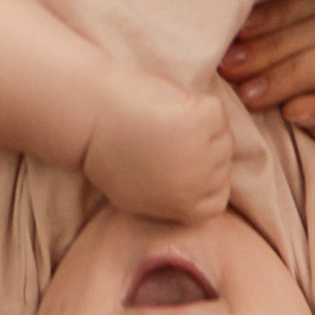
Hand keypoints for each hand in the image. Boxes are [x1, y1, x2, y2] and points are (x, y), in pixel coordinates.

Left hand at [81, 72, 235, 225]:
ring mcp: (207, 151)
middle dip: (202, 150)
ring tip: (163, 123)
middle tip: (164, 138)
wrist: (90, 118)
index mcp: (189, 210)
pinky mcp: (206, 118)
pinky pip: (215, 111)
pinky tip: (168, 107)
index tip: (177, 163)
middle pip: (224, 164)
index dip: (202, 179)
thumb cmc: (107, 157)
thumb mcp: (139, 199)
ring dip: (200, 127)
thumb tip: (197, 197)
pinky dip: (196, 104)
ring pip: (223, 136)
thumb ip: (172, 203)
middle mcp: (202, 185)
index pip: (219, 198)